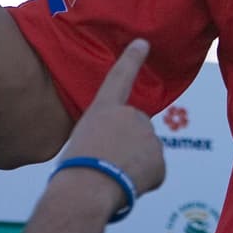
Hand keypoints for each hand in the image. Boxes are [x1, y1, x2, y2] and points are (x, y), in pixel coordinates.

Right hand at [61, 39, 164, 198]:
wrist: (85, 190)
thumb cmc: (72, 172)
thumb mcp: (80, 143)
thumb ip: (102, 138)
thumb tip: (114, 154)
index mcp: (105, 109)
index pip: (119, 78)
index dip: (131, 59)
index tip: (142, 43)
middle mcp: (131, 116)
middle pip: (134, 132)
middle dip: (124, 148)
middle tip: (103, 165)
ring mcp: (149, 136)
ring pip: (143, 155)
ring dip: (131, 168)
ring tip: (110, 177)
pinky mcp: (160, 160)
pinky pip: (151, 175)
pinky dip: (141, 184)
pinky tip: (125, 187)